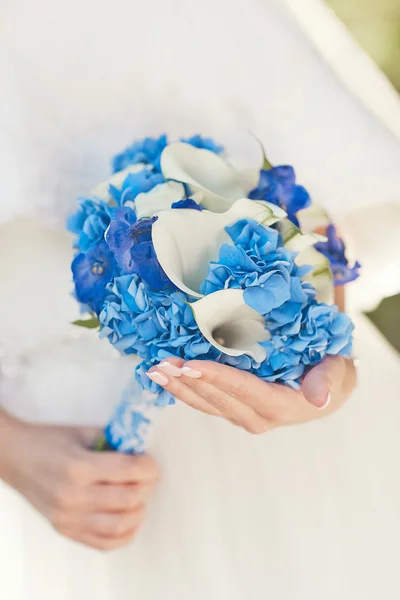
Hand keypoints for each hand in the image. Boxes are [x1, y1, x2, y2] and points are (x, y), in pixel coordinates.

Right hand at [0, 412, 158, 550]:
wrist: (14, 457)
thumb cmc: (48, 441)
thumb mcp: (82, 433)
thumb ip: (113, 442)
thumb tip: (141, 452)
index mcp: (79, 467)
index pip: (129, 471)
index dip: (149, 467)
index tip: (151, 463)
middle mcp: (74, 496)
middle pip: (129, 499)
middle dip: (148, 487)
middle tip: (149, 478)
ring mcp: (68, 518)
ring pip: (120, 525)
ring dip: (139, 511)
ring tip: (140, 498)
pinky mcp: (65, 530)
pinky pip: (103, 543)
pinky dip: (124, 535)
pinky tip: (131, 519)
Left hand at [147, 355, 356, 433]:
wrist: (327, 385)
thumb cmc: (331, 370)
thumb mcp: (337, 372)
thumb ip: (327, 381)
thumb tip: (319, 399)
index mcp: (280, 407)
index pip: (243, 390)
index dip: (216, 378)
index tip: (190, 365)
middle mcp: (257, 417)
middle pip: (216, 400)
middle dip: (187, 382)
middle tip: (160, 365)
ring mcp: (243, 416)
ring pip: (205, 404)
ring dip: (178, 387)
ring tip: (154, 370)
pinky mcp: (233, 410)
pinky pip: (205, 401)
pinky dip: (184, 389)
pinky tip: (166, 376)